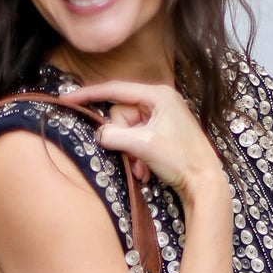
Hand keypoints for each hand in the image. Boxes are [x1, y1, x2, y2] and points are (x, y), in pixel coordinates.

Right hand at [70, 79, 227, 200]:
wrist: (204, 182)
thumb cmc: (181, 160)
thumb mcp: (143, 145)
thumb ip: (114, 135)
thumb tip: (100, 134)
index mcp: (158, 95)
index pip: (115, 90)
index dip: (89, 94)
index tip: (67, 98)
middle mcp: (160, 100)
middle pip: (120, 114)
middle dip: (121, 139)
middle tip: (133, 158)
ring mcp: (161, 116)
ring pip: (127, 130)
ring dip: (129, 152)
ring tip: (142, 168)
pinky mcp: (162, 131)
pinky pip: (137, 138)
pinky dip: (137, 155)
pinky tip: (146, 169)